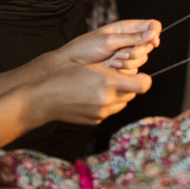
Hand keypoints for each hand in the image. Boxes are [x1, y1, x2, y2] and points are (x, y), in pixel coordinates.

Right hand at [32, 65, 150, 125]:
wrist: (46, 98)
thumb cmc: (68, 77)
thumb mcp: (94, 67)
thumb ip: (117, 72)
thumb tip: (137, 77)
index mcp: (108, 83)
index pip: (142, 85)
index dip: (143, 79)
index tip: (140, 75)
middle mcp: (107, 100)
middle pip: (132, 94)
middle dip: (130, 86)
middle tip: (120, 77)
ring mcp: (102, 113)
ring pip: (121, 103)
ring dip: (119, 95)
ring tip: (105, 86)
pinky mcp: (95, 120)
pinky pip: (110, 111)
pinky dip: (108, 104)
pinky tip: (95, 96)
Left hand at [61, 19, 160, 71]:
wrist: (72, 65)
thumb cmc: (85, 47)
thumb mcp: (108, 40)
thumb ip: (131, 38)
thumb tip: (153, 33)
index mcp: (127, 28)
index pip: (151, 26)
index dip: (155, 32)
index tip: (153, 40)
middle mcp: (129, 40)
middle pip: (148, 45)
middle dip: (136, 51)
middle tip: (120, 53)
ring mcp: (127, 54)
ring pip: (142, 59)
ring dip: (128, 62)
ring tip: (112, 61)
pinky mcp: (123, 68)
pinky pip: (134, 70)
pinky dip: (123, 70)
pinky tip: (111, 68)